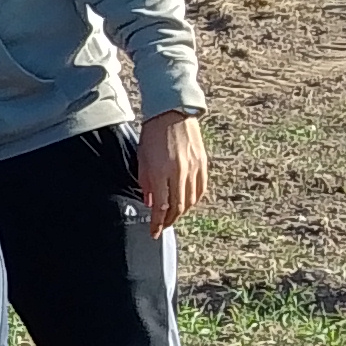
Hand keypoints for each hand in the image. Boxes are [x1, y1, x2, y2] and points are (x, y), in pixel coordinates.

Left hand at [138, 110, 208, 234]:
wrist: (172, 113)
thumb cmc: (153, 134)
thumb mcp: (142, 159)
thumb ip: (145, 183)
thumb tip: (151, 203)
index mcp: (161, 172)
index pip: (161, 206)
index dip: (157, 223)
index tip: (153, 233)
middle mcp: (179, 172)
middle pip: (177, 207)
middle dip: (169, 221)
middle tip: (162, 227)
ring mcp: (193, 168)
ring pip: (191, 200)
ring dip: (182, 212)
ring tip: (173, 216)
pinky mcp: (203, 163)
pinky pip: (201, 189)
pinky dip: (194, 200)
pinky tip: (187, 203)